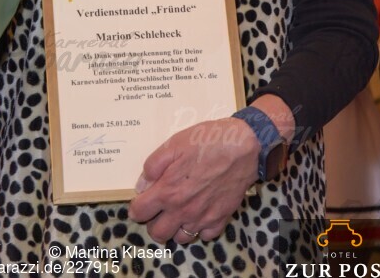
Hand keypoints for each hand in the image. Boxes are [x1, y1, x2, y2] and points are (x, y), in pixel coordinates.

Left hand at [128, 118, 258, 244]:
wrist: (242, 147)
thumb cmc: (206, 142)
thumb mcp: (173, 144)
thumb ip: (153, 165)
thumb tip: (142, 184)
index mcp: (168, 191)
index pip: (140, 213)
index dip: (136, 207)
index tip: (141, 201)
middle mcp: (183, 210)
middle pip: (158, 233)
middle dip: (153, 222)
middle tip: (159, 207)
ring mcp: (203, 217)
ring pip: (180, 238)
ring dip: (176, 227)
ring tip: (179, 210)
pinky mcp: (220, 219)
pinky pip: (204, 235)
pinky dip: (199, 228)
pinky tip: (199, 211)